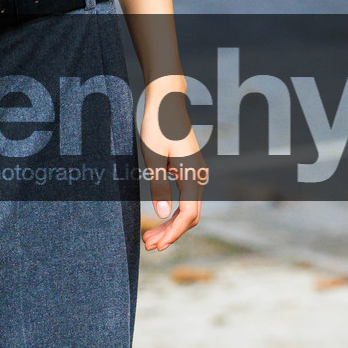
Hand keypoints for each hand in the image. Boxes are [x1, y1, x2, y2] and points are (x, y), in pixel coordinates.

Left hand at [139, 76, 204, 252]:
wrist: (167, 101)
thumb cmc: (158, 125)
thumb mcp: (152, 155)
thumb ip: (158, 185)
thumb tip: (164, 214)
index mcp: (193, 175)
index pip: (188, 215)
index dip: (172, 233)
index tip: (156, 246)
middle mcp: (199, 177)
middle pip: (189, 217)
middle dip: (170, 234)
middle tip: (148, 246)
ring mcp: (197, 174)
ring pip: (188, 210)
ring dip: (171, 226)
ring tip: (149, 237)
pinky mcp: (190, 171)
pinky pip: (186, 200)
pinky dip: (173, 213)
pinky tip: (159, 219)